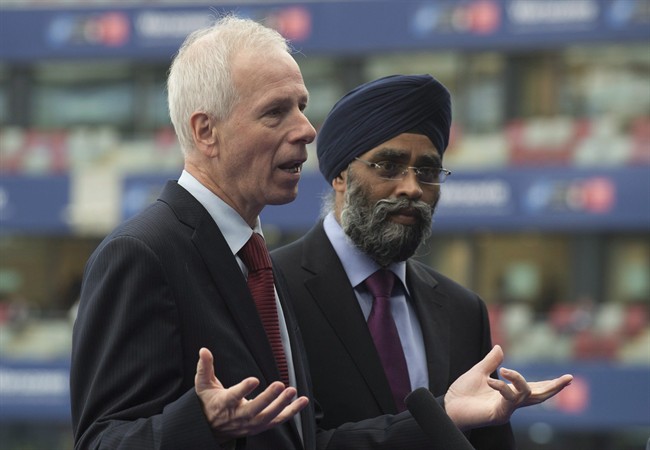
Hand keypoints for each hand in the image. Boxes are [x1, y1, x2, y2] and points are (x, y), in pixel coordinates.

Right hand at [195, 347, 308, 442]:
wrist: (209, 429)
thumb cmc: (208, 403)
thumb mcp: (203, 385)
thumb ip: (204, 367)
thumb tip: (204, 350)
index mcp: (224, 404)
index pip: (233, 397)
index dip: (243, 389)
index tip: (254, 380)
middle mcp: (238, 416)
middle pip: (254, 410)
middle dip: (268, 398)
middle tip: (280, 385)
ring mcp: (250, 423)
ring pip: (268, 416)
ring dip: (282, 405)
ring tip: (292, 391)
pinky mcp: (260, 426)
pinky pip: (277, 420)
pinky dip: (291, 412)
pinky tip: (302, 402)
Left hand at [444, 345, 572, 429]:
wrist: (448, 406)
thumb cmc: (462, 392)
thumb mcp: (478, 372)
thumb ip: (491, 362)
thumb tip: (500, 347)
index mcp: (509, 394)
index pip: (534, 388)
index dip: (550, 383)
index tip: (568, 378)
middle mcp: (511, 403)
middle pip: (539, 396)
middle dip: (554, 387)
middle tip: (568, 379)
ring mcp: (506, 410)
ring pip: (525, 395)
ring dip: (518, 380)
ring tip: (505, 370)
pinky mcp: (498, 415)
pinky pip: (507, 400)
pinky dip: (502, 388)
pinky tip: (493, 380)